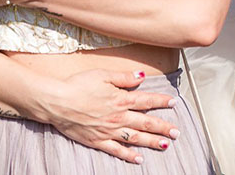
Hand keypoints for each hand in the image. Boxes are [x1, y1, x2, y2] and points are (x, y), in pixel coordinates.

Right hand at [42, 69, 180, 164]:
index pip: (146, 101)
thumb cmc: (77, 85)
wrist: (58, 102)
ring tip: (166, 145)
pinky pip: (117, 150)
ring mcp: (109, 131)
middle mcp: (118, 117)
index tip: (173, 103)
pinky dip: (129, 155)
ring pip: (135, 138)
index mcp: (120, 99)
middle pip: (145, 123)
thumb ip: (123, 77)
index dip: (161, 102)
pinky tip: (139, 159)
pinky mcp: (98, 141)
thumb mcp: (102, 74)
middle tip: (177, 132)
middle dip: (163, 127)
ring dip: (152, 142)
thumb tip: (141, 76)